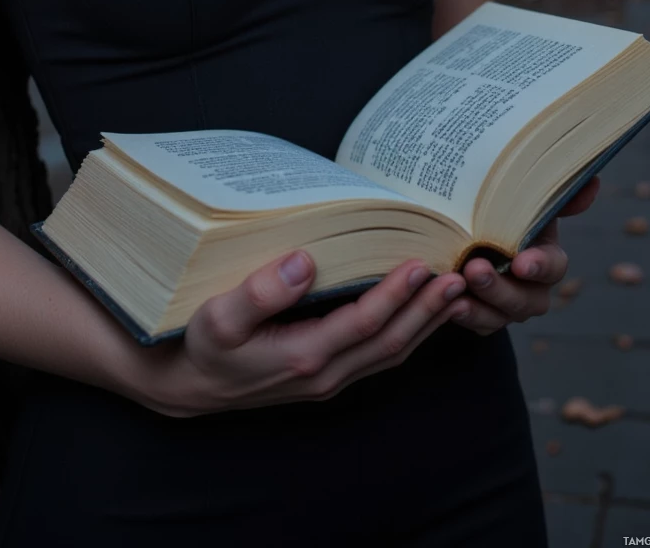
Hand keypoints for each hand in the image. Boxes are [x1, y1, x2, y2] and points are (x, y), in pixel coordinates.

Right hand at [131, 251, 467, 416]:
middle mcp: (325, 373)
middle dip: (427, 309)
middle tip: (459, 276)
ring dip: (425, 322)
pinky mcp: (327, 373)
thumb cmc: (202, 346)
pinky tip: (420, 313)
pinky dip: (407, 332)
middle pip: (391, 341)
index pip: (364, 323)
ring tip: (454, 292)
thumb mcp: (218, 316)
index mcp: (303, 356)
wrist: (190, 386)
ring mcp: (329, 377)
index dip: (396, 294)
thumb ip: (259, 292)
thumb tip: (302, 263)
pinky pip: (378, 354)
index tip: (422, 265)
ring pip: (391, 352)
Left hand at [448, 174, 600, 335]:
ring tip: (455, 294)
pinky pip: (477, 324)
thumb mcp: (520, 199)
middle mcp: (532, 286)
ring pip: (500, 316)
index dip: (539, 266)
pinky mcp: (483, 316)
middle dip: (500, 288)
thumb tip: (591, 182)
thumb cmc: (498, 212)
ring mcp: (508, 306)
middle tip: (475, 270)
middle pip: (525, 299)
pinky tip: (446, 306)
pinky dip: (462, 317)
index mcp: (545, 254)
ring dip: (479, 307)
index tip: (521, 263)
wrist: (464, 230)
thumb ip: (550, 193)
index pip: (553, 266)